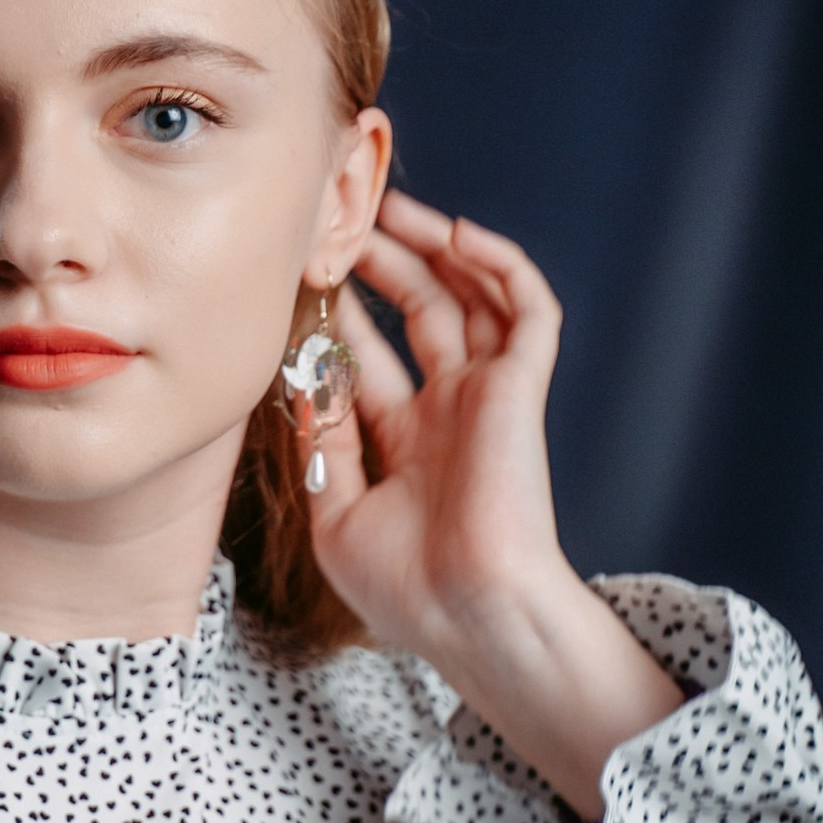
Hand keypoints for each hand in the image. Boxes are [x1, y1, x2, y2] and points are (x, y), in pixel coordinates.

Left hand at [305, 190, 682, 819]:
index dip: (336, 320)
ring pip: (471, 298)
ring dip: (436, 251)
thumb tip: (297, 386)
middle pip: (418, 316)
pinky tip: (458, 235)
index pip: (370, 361)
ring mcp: (487, 396)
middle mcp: (449, 412)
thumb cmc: (407, 589)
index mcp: (408, 444)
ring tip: (393, 208)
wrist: (467, 614)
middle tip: (342, 225)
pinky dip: (500, 267)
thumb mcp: (337, 514)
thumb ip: (322, 447)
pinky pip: (527, 310)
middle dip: (382, 268)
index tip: (295, 285)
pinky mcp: (522, 387)